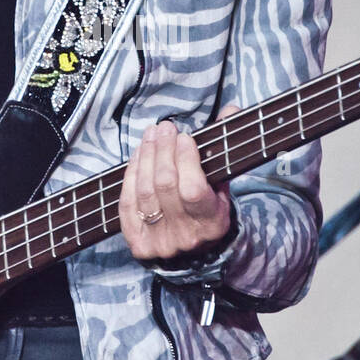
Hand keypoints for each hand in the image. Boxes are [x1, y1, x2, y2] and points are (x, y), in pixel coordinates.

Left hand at [121, 106, 239, 264]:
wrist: (195, 251)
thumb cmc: (209, 208)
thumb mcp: (223, 183)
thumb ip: (225, 147)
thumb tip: (231, 109)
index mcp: (211, 223)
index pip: (192, 189)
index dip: (185, 160)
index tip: (185, 137)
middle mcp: (185, 235)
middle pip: (165, 185)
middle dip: (162, 150)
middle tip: (164, 128)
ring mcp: (160, 242)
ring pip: (145, 192)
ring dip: (145, 157)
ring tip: (151, 135)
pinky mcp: (139, 244)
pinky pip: (128, 204)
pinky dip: (131, 176)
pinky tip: (138, 156)